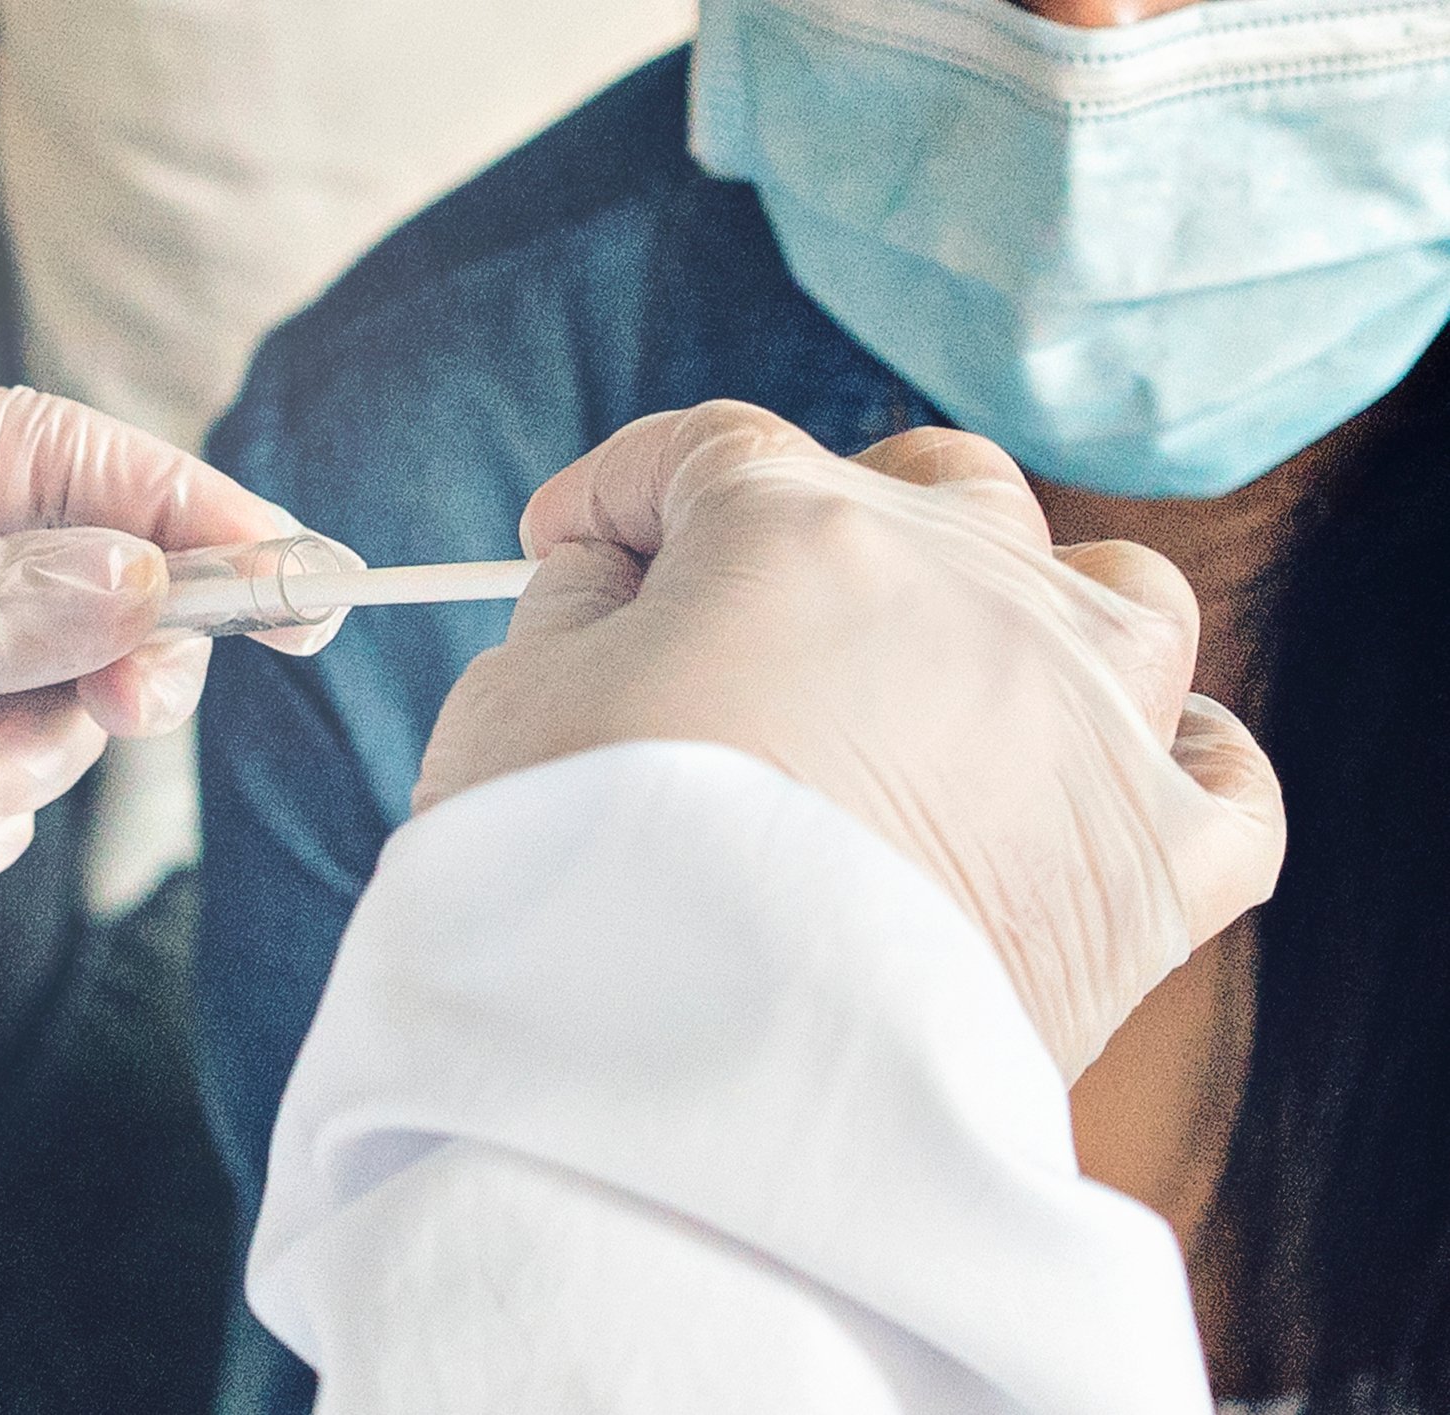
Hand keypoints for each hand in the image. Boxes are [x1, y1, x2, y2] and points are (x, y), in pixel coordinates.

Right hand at [415, 402, 1283, 1077]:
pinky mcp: (1156, 871)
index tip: (570, 546)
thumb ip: (569, 606)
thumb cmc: (579, 883)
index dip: (621, 490)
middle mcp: (973, 587)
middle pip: (926, 484)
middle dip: (831, 518)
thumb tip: (615, 577)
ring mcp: (1090, 720)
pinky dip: (1177, 764)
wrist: (693, 1095)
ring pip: (1113, 591)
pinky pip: (1221, 782)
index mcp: (799, 531)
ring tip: (954, 674)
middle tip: (744, 613)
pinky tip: (1114, 773)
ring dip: (1034, 608)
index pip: (710, 452)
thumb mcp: (510, 705)